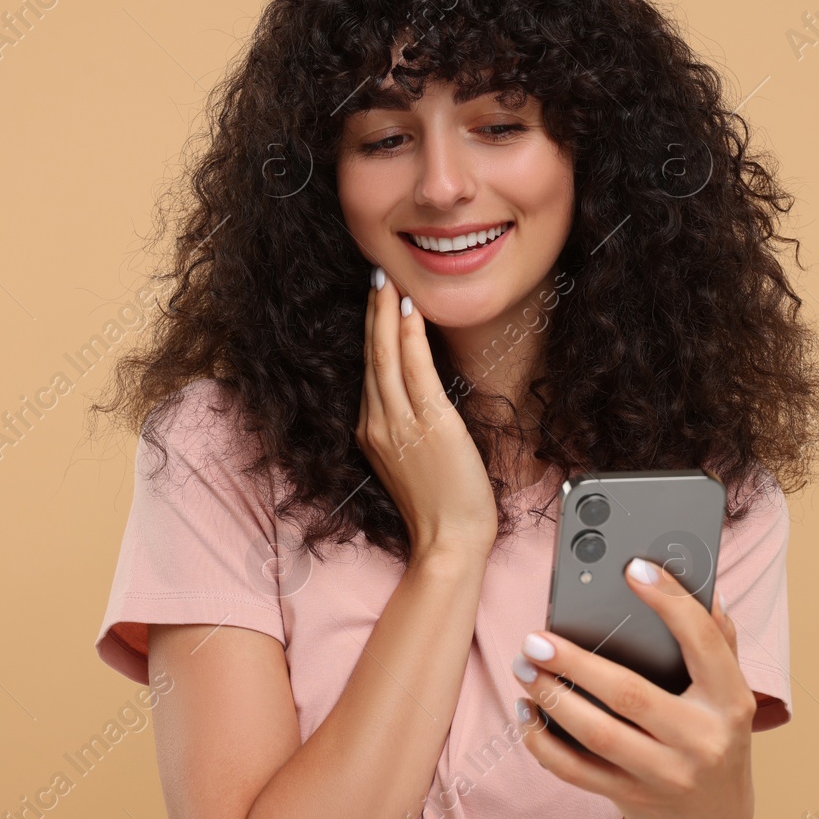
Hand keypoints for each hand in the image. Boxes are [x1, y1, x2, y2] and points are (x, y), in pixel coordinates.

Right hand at [356, 266, 497, 566]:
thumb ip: (406, 430)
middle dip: (373, 314)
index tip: (376, 304)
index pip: (370, 372)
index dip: (372, 334)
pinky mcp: (428, 424)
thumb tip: (418, 401)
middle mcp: (377, 423)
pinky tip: (409, 311)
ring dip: (387, 315)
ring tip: (388, 283)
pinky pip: (414, 370)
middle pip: (371, 357)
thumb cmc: (440, 508)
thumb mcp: (412, 462)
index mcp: (370, 432)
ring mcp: (399, 423)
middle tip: (376, 277)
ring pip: (386, 357)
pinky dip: (409, 338)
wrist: (449, 540)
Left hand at [511, 558, 755, 818]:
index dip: (670, 602)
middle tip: (536, 638)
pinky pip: (577, 771)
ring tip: (524, 667)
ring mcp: (666, 774)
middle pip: (629, 694)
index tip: (633, 568)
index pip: (703, 642)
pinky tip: (526, 714)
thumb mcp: (730, 691)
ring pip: (597, 733)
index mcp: (730, 700)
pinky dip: (544, 743)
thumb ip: (719, 639)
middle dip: (575, 662)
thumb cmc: (715, 735)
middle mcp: (702, 739)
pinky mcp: (632, 798)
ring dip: (551, 698)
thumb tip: (701, 584)